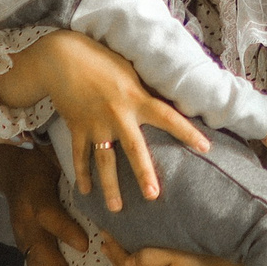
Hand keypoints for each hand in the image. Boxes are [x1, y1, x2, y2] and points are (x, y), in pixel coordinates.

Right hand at [0, 145, 88, 265]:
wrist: (12, 165)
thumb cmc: (43, 158)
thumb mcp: (56, 156)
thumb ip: (78, 169)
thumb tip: (109, 180)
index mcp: (35, 194)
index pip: (48, 214)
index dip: (64, 230)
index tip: (84, 246)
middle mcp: (25, 217)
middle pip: (39, 249)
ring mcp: (22, 232)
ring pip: (34, 262)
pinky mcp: (23, 241)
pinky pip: (33, 265)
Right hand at [11, 31, 211, 212]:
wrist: (61, 57)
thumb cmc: (100, 58)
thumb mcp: (129, 70)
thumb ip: (144, 89)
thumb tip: (164, 99)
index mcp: (136, 99)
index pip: (168, 117)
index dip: (188, 132)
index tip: (206, 148)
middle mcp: (118, 116)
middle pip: (134, 150)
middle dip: (144, 174)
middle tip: (153, 196)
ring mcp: (95, 125)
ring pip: (104, 161)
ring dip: (109, 186)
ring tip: (116, 208)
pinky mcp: (77, 128)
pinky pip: (79, 155)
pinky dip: (80, 174)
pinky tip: (85, 192)